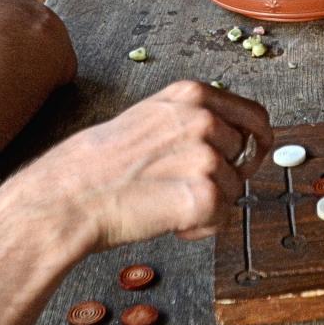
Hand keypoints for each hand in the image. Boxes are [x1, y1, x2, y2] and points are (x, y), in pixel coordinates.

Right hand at [19, 80, 271, 250]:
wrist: (67, 199)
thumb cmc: (97, 166)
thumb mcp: (149, 118)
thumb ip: (190, 121)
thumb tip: (227, 137)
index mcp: (192, 95)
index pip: (255, 116)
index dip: (257, 142)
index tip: (252, 157)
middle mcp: (204, 119)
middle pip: (246, 157)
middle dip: (224, 178)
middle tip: (184, 190)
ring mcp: (206, 156)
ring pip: (234, 190)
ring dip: (208, 206)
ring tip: (165, 204)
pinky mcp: (204, 194)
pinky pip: (222, 219)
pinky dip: (199, 229)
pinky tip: (169, 223)